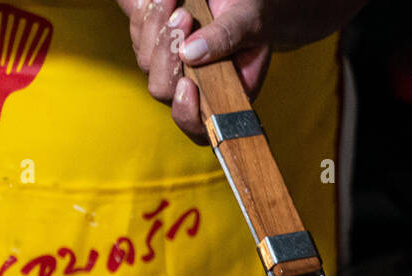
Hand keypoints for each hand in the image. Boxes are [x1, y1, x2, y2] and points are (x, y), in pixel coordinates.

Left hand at [118, 0, 366, 144]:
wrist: (272, 0)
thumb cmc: (272, 7)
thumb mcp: (256, 17)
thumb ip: (232, 37)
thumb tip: (196, 51)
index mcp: (226, 93)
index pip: (199, 126)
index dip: (188, 112)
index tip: (187, 82)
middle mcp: (200, 82)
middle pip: (163, 88)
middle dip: (166, 56)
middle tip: (180, 20)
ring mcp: (177, 60)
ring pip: (147, 60)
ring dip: (153, 30)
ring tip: (174, 5)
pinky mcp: (161, 37)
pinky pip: (139, 31)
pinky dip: (144, 14)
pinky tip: (161, 2)